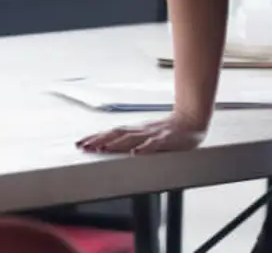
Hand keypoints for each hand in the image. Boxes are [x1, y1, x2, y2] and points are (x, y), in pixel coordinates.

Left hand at [76, 113, 206, 154]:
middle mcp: (140, 130)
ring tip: (102, 149)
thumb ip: (131, 138)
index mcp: (135, 130)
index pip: (111, 132)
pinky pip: (155, 144)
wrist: (192, 119)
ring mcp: (153, 134)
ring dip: (115, 144)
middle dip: (98, 140)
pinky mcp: (167, 139)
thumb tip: (111, 143)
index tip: (80, 143)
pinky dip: (144, 148)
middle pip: (116, 134)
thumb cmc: (168, 130)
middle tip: (83, 146)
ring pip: (131, 138)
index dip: (95, 137)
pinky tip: (136, 153)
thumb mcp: (147, 134)